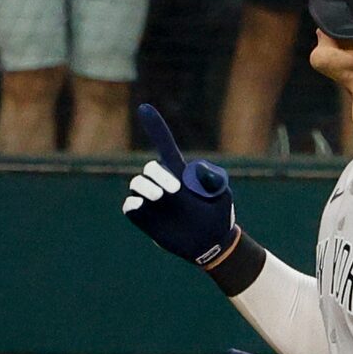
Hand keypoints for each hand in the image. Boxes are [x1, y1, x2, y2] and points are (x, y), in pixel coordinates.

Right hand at [121, 104, 238, 266]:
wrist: (212, 245)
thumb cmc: (219, 218)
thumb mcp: (222, 196)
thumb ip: (214, 180)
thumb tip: (197, 169)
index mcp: (181, 174)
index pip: (165, 147)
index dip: (156, 128)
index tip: (144, 108)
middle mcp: (163, 184)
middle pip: (150, 167)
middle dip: (158, 174)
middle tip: (173, 191)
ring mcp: (152, 201)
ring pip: (136, 184)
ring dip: (146, 187)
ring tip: (161, 197)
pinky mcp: (145, 218)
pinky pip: (130, 206)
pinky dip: (133, 204)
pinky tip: (143, 206)